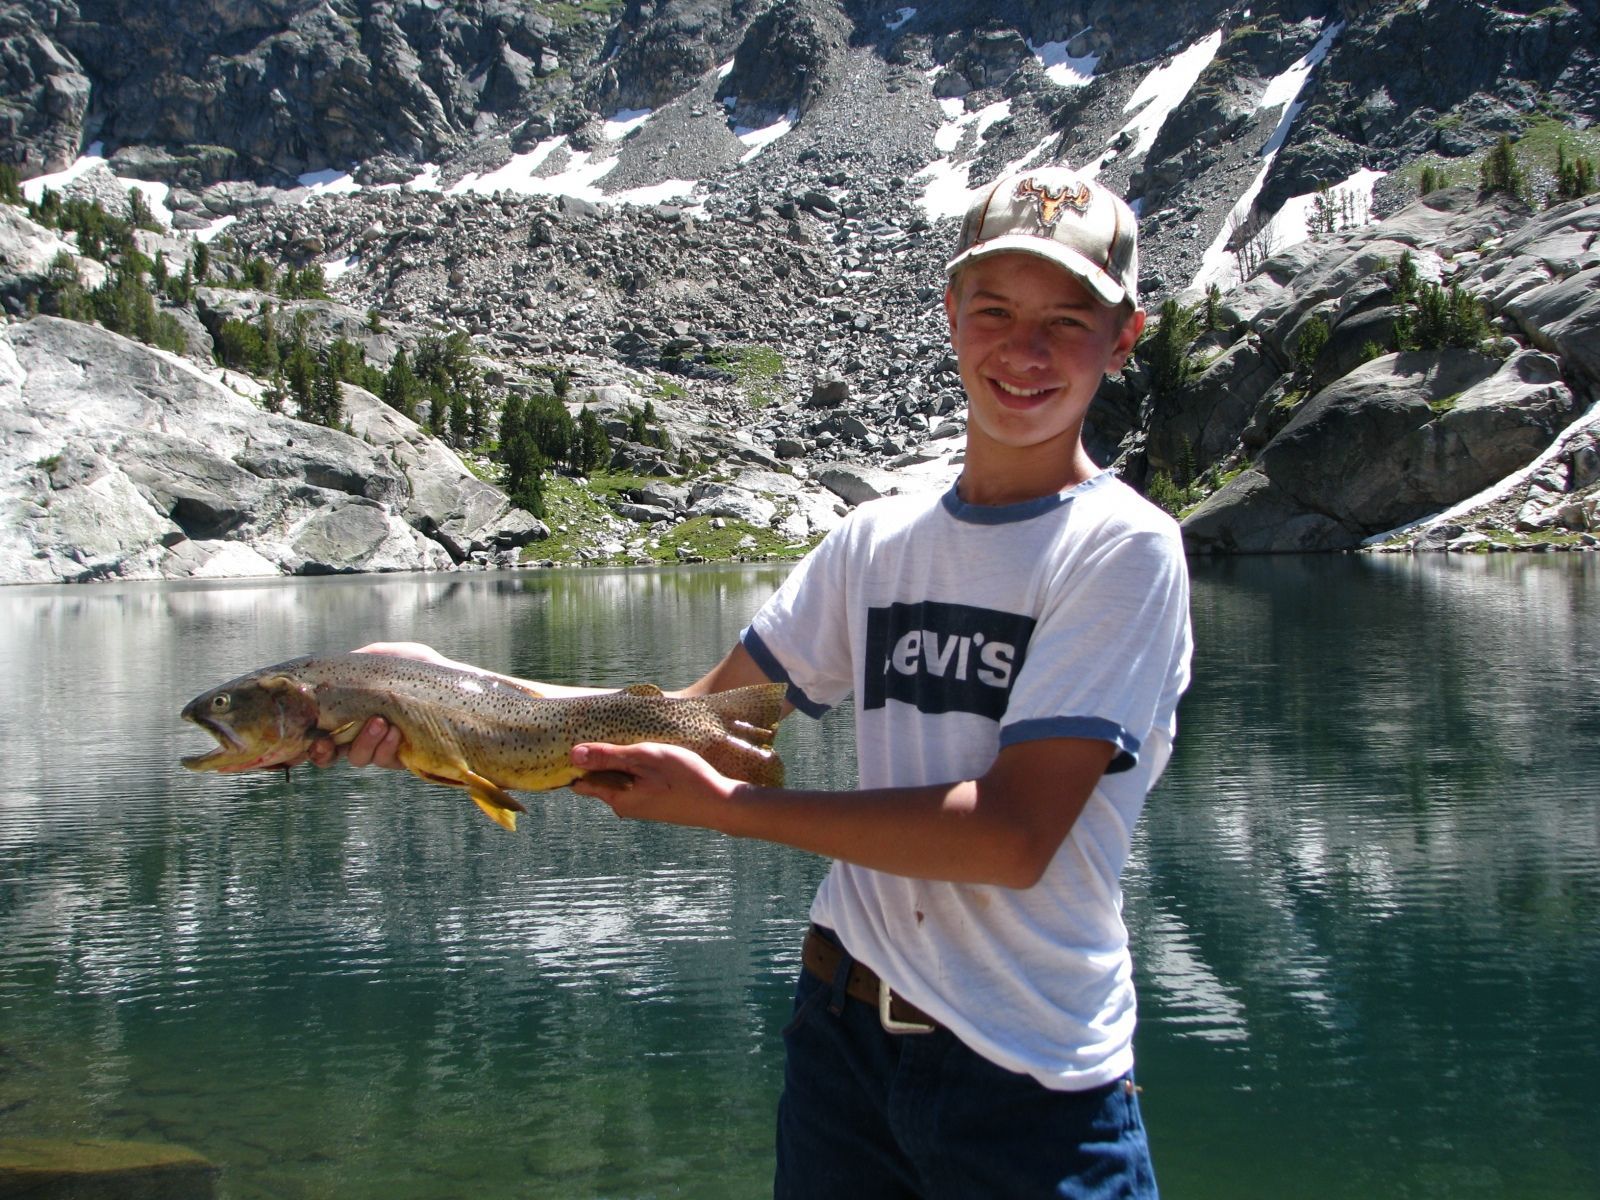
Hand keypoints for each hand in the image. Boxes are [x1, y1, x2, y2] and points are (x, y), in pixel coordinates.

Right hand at [301, 641, 433, 769]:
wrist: (461, 687)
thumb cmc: (424, 670)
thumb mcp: (390, 657)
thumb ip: (361, 661)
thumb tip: (337, 668)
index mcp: (353, 710)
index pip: (322, 728)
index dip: (310, 738)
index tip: (309, 735)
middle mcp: (363, 732)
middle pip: (331, 753)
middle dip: (324, 751)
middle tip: (326, 741)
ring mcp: (383, 747)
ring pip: (358, 757)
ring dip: (363, 741)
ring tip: (379, 722)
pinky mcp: (404, 758)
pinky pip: (385, 759)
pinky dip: (386, 746)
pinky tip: (394, 732)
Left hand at [568, 741, 737, 828]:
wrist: (720, 804)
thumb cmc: (684, 778)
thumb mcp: (644, 758)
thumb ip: (609, 756)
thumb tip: (573, 755)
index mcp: (616, 798)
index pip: (580, 783)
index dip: (577, 762)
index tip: (579, 741)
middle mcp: (624, 806)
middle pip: (599, 780)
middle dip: (600, 759)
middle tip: (609, 733)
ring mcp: (641, 806)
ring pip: (619, 780)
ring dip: (622, 762)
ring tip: (632, 740)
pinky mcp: (654, 802)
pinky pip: (635, 783)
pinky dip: (637, 769)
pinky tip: (650, 755)